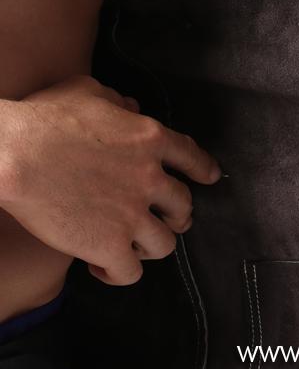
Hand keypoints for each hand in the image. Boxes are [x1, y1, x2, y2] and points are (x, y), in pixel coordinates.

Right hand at [0, 75, 219, 284]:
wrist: (9, 153)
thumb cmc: (40, 119)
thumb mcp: (84, 93)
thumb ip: (117, 103)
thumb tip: (133, 109)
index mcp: (149, 140)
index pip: (191, 158)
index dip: (204, 170)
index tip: (210, 178)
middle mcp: (150, 180)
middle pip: (184, 208)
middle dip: (177, 217)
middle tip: (164, 221)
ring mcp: (133, 216)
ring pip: (165, 245)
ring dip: (150, 247)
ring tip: (131, 246)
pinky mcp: (111, 247)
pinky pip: (131, 274)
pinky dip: (119, 275)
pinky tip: (102, 268)